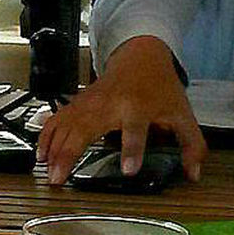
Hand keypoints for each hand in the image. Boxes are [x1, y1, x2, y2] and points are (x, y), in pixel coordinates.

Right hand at [37, 35, 206, 184]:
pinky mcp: (78, 102)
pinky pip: (57, 118)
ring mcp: (89, 102)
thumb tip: (193, 173)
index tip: (128, 169)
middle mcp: (109, 104)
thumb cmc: (159, 87)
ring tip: (46, 170)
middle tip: (59, 177)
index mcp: (137, 107)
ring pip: (65, 124)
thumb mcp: (183, 114)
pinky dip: (46, 134)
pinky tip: (40, 151)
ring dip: (53, 148)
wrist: (139, 57)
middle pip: (84, 128)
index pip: (134, 129)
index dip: (132, 149)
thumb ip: (191, 144)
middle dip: (69, 153)